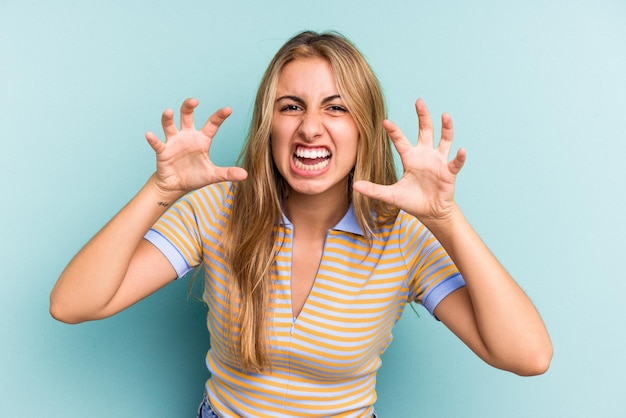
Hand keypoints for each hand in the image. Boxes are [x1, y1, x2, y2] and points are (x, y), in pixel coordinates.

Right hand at [145, 98, 247, 199]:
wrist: (176, 186)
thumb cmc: (195, 176)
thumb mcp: (213, 175)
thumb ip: (228, 173)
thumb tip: (245, 174)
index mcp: (202, 139)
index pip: (212, 124)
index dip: (219, 116)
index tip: (228, 109)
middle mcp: (187, 136)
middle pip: (187, 116)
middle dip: (189, 106)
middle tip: (194, 101)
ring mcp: (174, 141)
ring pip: (170, 125)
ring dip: (168, 118)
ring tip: (168, 112)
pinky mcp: (163, 151)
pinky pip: (157, 143)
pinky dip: (153, 139)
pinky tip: (149, 134)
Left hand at [353, 99, 465, 223]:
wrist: (430, 212)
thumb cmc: (412, 200)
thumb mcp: (390, 195)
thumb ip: (374, 190)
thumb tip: (354, 186)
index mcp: (410, 157)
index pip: (400, 140)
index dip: (393, 131)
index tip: (385, 121)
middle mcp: (425, 155)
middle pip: (425, 130)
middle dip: (422, 116)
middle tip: (419, 101)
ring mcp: (438, 161)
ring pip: (444, 140)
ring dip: (446, 128)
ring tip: (445, 116)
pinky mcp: (449, 171)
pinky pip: (455, 162)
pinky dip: (459, 157)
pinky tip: (462, 150)